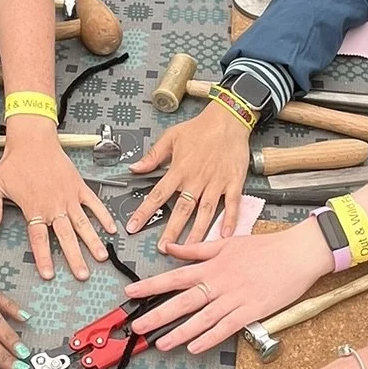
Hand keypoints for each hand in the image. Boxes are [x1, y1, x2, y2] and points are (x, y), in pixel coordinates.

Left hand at [0, 120, 115, 281]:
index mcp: (34, 208)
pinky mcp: (78, 186)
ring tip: (101, 257)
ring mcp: (68, 196)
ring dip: (92, 241)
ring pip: (83, 223)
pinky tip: (111, 229)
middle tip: (82, 274)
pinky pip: (93, 203)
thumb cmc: (13, 162)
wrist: (33, 139)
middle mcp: (54, 205)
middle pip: (66, 237)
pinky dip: (103, 216)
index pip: (39, 239)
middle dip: (75, 258)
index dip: (44, 258)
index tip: (49, 274)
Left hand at [126, 103, 248, 248]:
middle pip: (182, 209)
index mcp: (179, 169)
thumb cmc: (200, 128)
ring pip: (205, 211)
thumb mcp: (171, 137)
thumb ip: (153, 156)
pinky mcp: (233, 182)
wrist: (229, 118)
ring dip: (197, 232)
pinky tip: (225, 235)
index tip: (134, 226)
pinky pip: (232, 204)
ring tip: (190, 250)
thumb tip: (135, 168)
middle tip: (163, 248)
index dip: (144, 212)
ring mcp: (216, 182)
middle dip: (172, 231)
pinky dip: (230, 220)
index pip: (158, 195)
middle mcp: (196, 179)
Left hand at [126, 217, 331, 352]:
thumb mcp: (227, 243)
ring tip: (162, 344)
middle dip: (158, 314)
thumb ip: (197, 250)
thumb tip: (170, 248)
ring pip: (202, 318)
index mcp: (212, 265)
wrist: (297, 253)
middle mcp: (219, 282)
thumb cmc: (265, 248)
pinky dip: (210, 338)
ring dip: (180, 332)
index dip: (151, 286)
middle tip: (138, 326)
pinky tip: (194, 347)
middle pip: (183, 301)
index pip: (175, 276)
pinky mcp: (252, 311)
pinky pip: (227, 327)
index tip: (131, 293)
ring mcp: (235, 298)